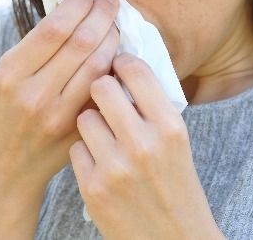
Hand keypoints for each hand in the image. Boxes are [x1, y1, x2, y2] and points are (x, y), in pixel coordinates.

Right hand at [0, 0, 121, 194]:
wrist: (0, 170)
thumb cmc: (2, 113)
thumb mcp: (5, 76)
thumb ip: (36, 48)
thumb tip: (74, 9)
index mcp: (10, 72)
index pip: (54, 28)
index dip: (77, 5)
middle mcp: (33, 93)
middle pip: (81, 43)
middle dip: (102, 14)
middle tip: (111, 0)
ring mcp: (56, 116)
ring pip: (98, 67)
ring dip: (113, 39)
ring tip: (116, 24)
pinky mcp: (75, 133)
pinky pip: (102, 93)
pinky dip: (113, 70)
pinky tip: (118, 56)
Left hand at [70, 53, 222, 239]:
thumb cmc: (175, 188)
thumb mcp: (176, 144)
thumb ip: (152, 108)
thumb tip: (121, 67)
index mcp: (169, 127)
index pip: (135, 71)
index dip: (121, 63)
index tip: (117, 65)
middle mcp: (143, 144)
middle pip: (101, 86)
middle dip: (100, 88)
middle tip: (104, 97)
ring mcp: (115, 167)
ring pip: (84, 117)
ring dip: (90, 122)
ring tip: (105, 137)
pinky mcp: (93, 187)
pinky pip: (76, 149)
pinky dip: (84, 154)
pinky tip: (100, 164)